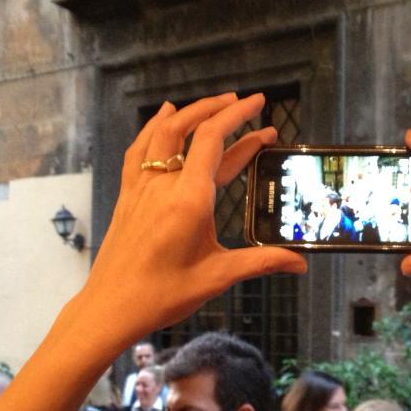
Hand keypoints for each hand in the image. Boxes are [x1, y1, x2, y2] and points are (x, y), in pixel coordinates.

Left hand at [79, 93, 306, 347]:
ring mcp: (142, 187)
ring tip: (215, 103)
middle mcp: (163, 185)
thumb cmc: (162, 295)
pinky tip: (163, 117)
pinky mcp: (129, 196)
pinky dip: (154, 128)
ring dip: (190, 113)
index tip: (258, 103)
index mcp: (189, 200)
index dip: (238, 115)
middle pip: (190, 129)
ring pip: (163, 134)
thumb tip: (299, 264)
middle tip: (247, 104)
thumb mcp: (217, 277)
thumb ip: (261, 263)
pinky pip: (140, 150)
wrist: (111, 307)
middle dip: (220, 110)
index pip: (214, 140)